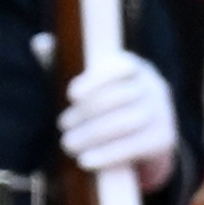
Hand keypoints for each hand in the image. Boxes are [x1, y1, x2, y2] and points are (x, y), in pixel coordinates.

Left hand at [57, 46, 179, 194]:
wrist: (145, 131)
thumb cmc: (105, 99)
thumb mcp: (87, 80)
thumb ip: (63, 61)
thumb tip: (40, 43)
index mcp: (133, 66)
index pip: (120, 66)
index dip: (97, 80)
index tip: (72, 95)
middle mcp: (153, 85)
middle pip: (121, 97)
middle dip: (88, 113)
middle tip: (62, 125)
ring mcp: (162, 112)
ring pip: (127, 123)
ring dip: (93, 136)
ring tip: (68, 145)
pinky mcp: (164, 138)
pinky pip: (135, 147)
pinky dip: (108, 155)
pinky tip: (86, 161)